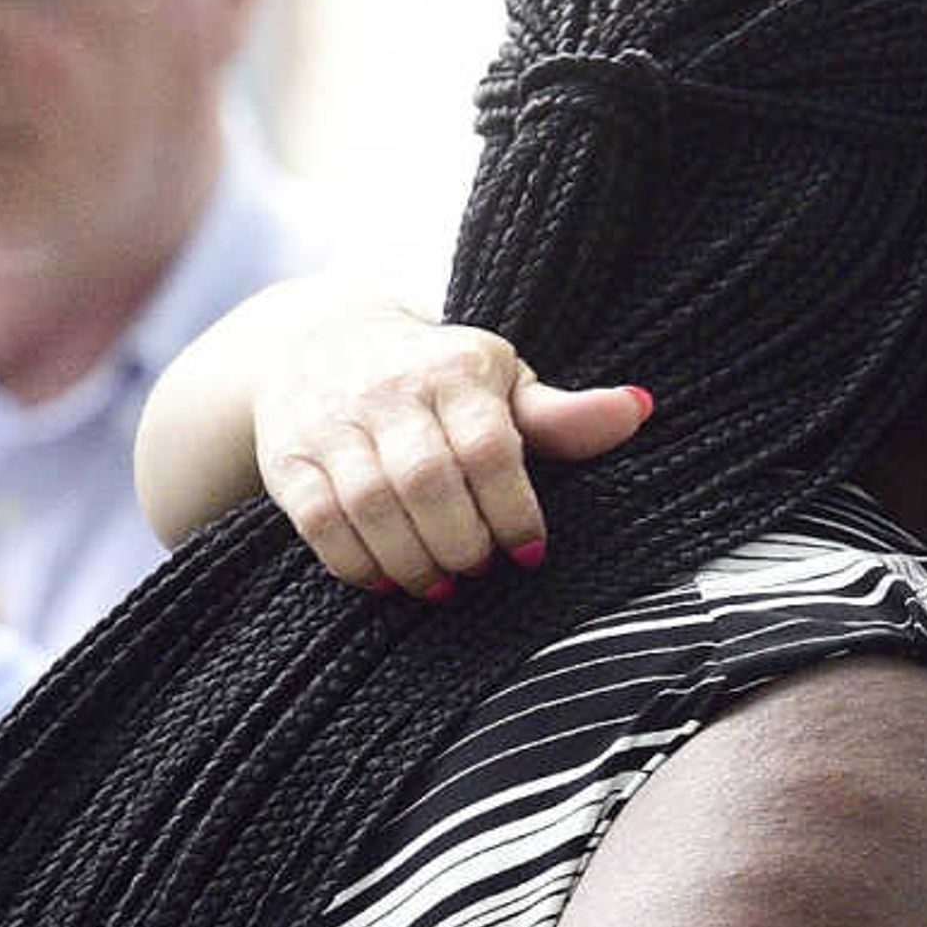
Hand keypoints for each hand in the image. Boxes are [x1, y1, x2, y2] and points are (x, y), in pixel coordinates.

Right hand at [250, 305, 649, 593]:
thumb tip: (638, 408)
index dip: (513, 510)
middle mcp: (387, 386)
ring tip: (442, 585)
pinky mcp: (288, 457)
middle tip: (480, 570)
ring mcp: (330, 421)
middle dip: (462, 543)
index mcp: (454, 366)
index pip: (488, 446)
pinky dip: (357, 564)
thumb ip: (561, 415)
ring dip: (413, 562)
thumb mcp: (501, 384)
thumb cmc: (437, 379)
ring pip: (370, 505)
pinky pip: (319, 522)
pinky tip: (388, 581)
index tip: (529, 552)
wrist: (319, 341)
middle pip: (427, 482)